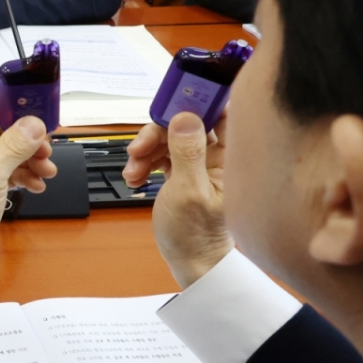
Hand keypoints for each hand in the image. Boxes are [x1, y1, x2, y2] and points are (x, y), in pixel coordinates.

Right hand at [124, 113, 232, 288]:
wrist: (187, 261)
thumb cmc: (195, 234)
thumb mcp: (188, 191)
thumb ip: (187, 152)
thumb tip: (185, 117)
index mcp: (228, 159)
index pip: (220, 116)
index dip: (198, 103)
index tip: (172, 101)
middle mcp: (215, 157)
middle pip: (185, 124)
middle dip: (158, 133)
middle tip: (139, 148)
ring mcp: (197, 164)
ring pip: (168, 138)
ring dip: (146, 150)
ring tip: (133, 171)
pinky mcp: (180, 171)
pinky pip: (160, 154)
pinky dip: (144, 162)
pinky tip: (135, 177)